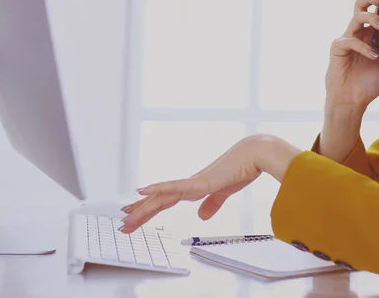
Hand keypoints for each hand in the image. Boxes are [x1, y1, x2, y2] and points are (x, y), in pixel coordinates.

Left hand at [119, 134, 300, 233]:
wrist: (255, 154)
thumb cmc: (243, 169)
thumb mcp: (225, 192)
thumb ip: (212, 204)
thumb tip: (201, 216)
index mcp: (196, 187)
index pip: (167, 200)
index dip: (151, 208)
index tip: (137, 216)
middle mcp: (190, 183)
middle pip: (160, 200)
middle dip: (141, 212)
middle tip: (124, 223)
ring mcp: (193, 182)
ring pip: (162, 196)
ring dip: (143, 207)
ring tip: (126, 216)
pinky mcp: (200, 181)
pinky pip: (175, 186)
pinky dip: (158, 188)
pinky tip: (142, 190)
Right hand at [325, 0, 378, 111]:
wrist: (352, 101)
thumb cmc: (368, 84)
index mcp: (369, 35)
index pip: (374, 11)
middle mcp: (357, 34)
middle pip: (360, 7)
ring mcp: (346, 40)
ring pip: (356, 18)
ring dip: (371, 18)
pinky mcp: (338, 49)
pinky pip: (350, 41)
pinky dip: (364, 47)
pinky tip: (374, 56)